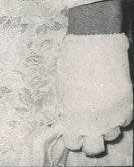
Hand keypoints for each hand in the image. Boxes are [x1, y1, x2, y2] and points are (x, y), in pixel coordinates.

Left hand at [57, 33, 132, 156]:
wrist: (93, 40)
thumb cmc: (71, 58)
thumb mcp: (61, 85)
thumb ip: (66, 105)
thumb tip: (68, 116)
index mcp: (73, 116)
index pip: (73, 143)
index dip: (72, 137)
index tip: (73, 128)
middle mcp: (95, 121)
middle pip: (94, 148)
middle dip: (90, 140)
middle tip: (88, 128)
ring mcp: (114, 114)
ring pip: (113, 134)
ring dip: (107, 126)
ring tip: (101, 111)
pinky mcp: (127, 103)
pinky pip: (126, 119)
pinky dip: (120, 114)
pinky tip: (112, 102)